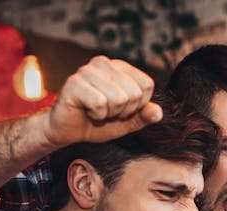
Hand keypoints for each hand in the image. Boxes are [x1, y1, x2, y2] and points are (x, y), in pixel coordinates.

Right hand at [43, 55, 162, 146]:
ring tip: (95, 111)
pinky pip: (100, 103)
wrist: (68, 131)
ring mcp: (88, 71)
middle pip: (134, 94)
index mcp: (119, 67)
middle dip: (122, 111)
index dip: (138, 105)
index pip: (147, 85)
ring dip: (108, 114)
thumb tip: (159, 112)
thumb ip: (143, 116)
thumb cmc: (97, 122)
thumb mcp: (127, 122)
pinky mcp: (75, 83)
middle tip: (106, 112)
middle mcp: (104, 63)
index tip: (121, 109)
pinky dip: (96, 115)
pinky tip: (87, 112)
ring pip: (118, 99)